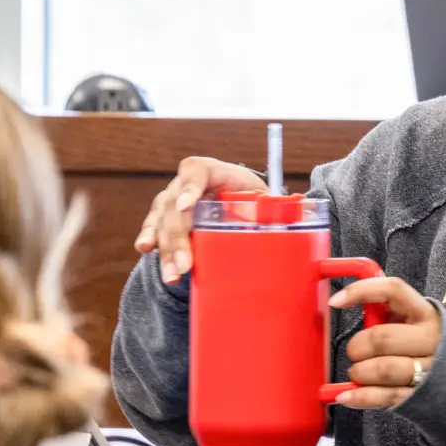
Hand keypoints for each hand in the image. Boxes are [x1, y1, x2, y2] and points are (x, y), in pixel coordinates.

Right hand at [134, 156, 267, 282]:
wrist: (229, 196)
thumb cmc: (247, 194)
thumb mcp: (260, 193)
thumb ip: (272, 201)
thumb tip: (299, 208)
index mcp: (210, 170)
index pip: (195, 172)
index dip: (189, 187)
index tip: (187, 205)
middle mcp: (183, 184)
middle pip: (175, 207)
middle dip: (179, 237)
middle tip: (186, 264)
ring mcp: (169, 200)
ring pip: (161, 223)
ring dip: (167, 251)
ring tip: (174, 275)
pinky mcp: (161, 218)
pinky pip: (151, 228)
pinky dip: (149, 240)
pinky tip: (146, 249)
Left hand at [332, 276, 440, 408]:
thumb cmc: (422, 344)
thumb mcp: (411, 321)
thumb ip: (385, 311)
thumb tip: (343, 301)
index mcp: (425, 313)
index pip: (393, 290)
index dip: (362, 291)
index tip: (336, 302)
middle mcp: (431, 338)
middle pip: (382, 338)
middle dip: (357, 347)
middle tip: (355, 352)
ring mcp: (429, 369)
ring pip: (383, 369)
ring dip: (359, 373)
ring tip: (358, 373)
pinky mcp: (419, 395)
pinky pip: (385, 396)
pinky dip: (360, 396)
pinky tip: (346, 395)